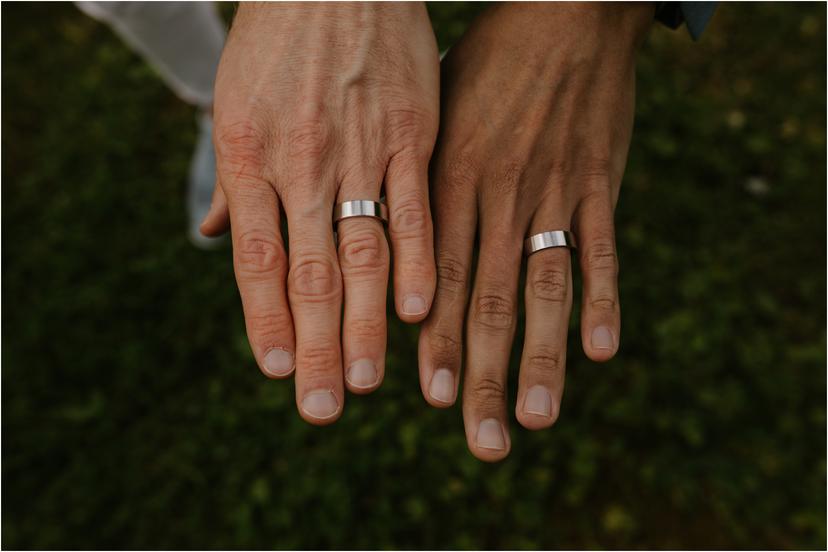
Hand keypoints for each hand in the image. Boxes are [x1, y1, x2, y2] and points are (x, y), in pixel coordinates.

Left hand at [204, 2, 438, 423]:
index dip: (266, 322)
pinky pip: (413, 206)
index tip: (278, 373)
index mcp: (250, 157)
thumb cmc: (278, 44)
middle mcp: (301, 162)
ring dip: (366, 322)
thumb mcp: (235, 104)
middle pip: (309, 271)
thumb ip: (233, 180)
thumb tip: (213, 237)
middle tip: (323, 407)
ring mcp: (359, 149)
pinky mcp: (411, 133)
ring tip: (370, 380)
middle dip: (316, 346)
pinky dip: (415, 261)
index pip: (257, 260)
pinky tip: (418, 309)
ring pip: (362, 251)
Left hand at [418, 3, 652, 459]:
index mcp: (446, 178)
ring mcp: (553, 189)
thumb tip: (356, 233)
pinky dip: (604, 299)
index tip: (428, 397)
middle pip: (486, 299)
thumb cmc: (481, 63)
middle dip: (482, 374)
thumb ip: (397, 178)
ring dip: (543, 357)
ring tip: (538, 418)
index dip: (432, 340)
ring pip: (544, 287)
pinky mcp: (600, 180)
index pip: (433, 275)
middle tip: (481, 440)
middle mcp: (497, 193)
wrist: (561, 11)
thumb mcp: (423, 111)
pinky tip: (602, 351)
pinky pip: (601, 248)